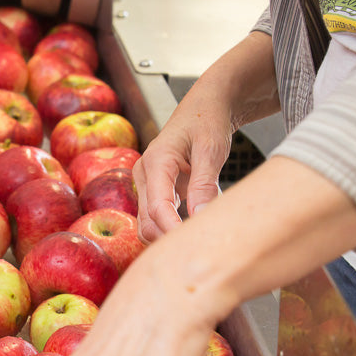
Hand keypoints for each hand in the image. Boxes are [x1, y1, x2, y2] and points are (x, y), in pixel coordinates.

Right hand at [133, 96, 232, 244]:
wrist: (203, 107)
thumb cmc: (207, 121)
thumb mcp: (211, 149)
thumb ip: (204, 183)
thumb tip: (200, 216)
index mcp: (156, 161)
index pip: (158, 207)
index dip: (174, 229)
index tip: (195, 244)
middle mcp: (143, 175)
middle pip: (147, 222)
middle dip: (169, 238)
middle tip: (202, 248)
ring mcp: (145, 184)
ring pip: (147, 224)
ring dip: (168, 236)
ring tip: (198, 240)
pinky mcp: (152, 191)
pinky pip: (154, 218)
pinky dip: (171, 228)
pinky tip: (193, 229)